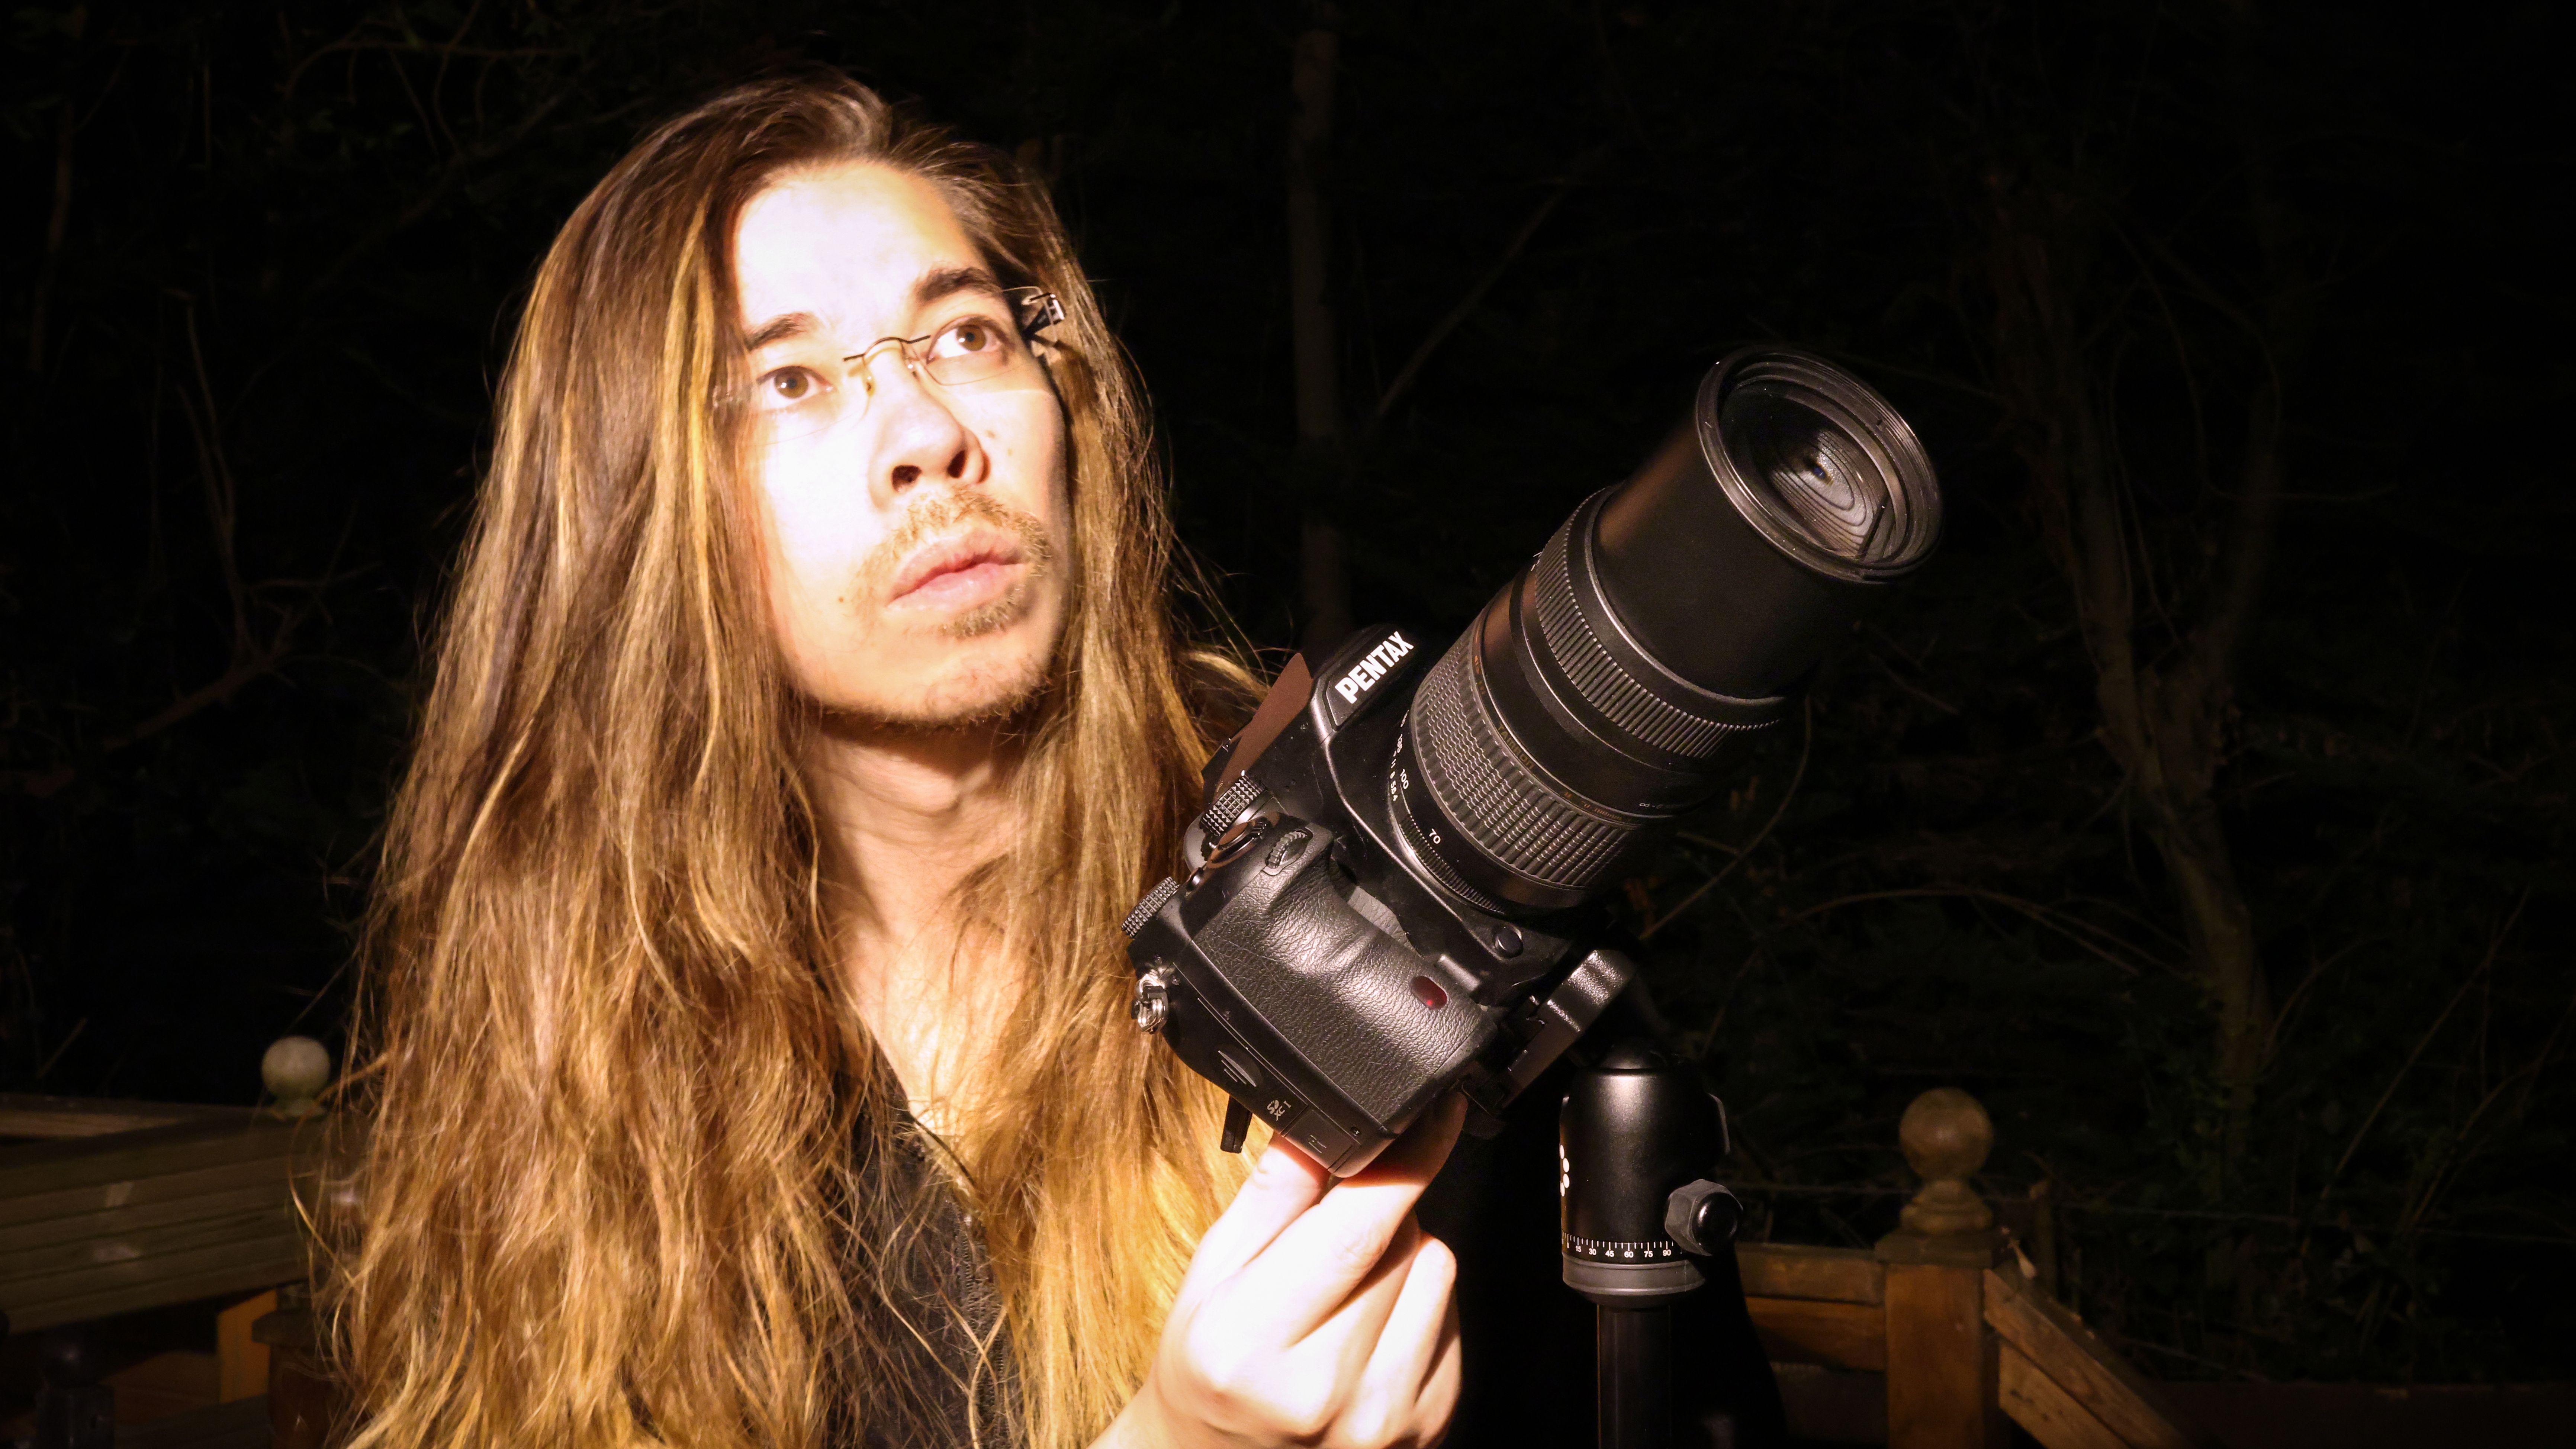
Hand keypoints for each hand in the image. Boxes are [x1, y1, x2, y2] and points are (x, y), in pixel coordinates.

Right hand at [1108, 1097, 1467, 1448]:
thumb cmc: (1211, 1368)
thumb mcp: (1212, 1276)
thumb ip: (1270, 1198)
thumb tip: (1323, 1125)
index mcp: (1253, 1343)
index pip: (1356, 1231)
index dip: (1405, 1160)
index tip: (1432, 1115)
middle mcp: (1324, 1391)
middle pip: (1407, 1243)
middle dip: (1378, 1213)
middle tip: (1328, 1243)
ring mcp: (1382, 1419)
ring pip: (1439, 1274)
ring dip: (1405, 1260)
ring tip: (1348, 1292)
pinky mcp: (1427, 1427)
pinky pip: (1454, 1322)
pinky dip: (1421, 1309)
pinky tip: (1372, 1332)